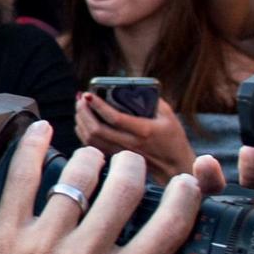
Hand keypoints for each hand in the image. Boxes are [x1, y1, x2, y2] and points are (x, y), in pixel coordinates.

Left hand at [0, 126, 201, 253]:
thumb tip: (131, 236)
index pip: (170, 228)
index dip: (186, 195)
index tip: (184, 182)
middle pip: (125, 187)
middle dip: (128, 165)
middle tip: (123, 164)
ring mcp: (45, 243)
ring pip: (78, 174)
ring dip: (86, 157)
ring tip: (84, 159)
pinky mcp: (6, 232)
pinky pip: (24, 175)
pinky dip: (33, 145)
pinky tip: (38, 131)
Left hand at [72, 93, 197, 182]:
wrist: (175, 166)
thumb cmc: (173, 138)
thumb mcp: (168, 116)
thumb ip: (152, 100)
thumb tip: (132, 87)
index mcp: (144, 131)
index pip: (115, 118)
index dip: (98, 105)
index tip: (88, 94)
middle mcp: (130, 143)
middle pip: (97, 129)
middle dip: (84, 112)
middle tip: (80, 98)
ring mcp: (121, 153)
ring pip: (92, 140)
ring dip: (81, 122)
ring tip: (79, 108)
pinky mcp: (116, 158)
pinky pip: (93, 147)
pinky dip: (84, 134)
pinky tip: (83, 122)